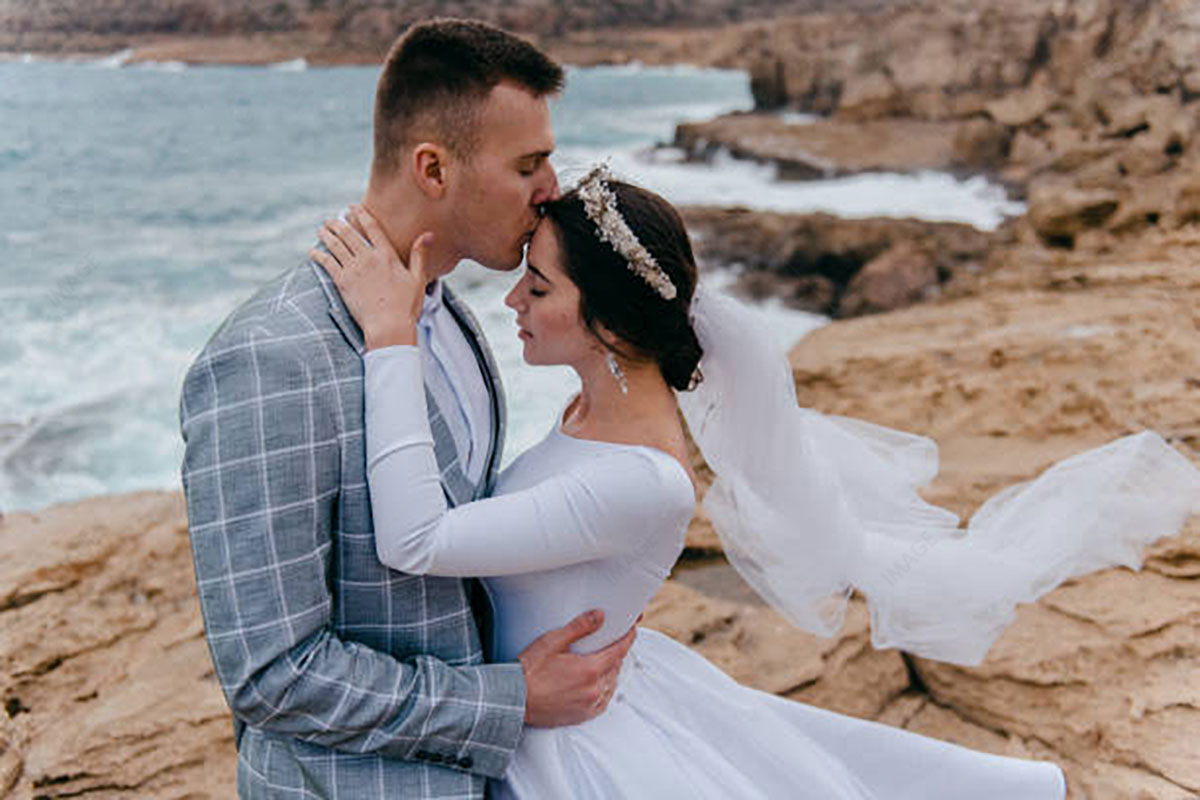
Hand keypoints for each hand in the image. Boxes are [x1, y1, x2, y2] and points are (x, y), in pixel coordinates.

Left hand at [310, 205, 428, 349]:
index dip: (360, 214)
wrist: (389, 326)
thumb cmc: (406, 306)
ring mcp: (353, 269)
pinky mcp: (342, 282)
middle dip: (338, 223)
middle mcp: (368, 258)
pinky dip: (319, 255)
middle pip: (349, 234)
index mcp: (386, 255)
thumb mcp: (418, 279)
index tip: (352, 207)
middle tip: (332, 219)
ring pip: (336, 245)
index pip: (372, 227)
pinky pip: (327, 263)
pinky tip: (313, 251)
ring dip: (327, 235)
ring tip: (322, 229)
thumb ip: (419, 255)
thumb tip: (428, 235)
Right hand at [518, 610, 635, 727]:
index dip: (628, 638)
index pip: (619, 650)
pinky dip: (604, 691)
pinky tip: (598, 685)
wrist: (514, 700)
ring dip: (611, 672)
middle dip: (616, 653)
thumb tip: (599, 616)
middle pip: (616, 667)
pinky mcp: (581, 717)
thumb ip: (579, 627)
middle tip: (612, 643)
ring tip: (604, 662)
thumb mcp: (553, 641)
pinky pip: (603, 703)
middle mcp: (594, 689)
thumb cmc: (529, 671)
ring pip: (611, 685)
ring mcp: (588, 705)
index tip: (631, 630)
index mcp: (590, 669)